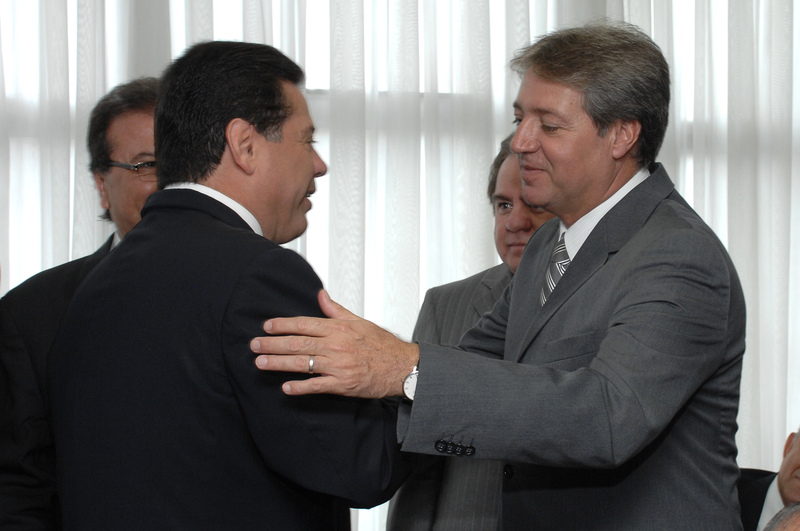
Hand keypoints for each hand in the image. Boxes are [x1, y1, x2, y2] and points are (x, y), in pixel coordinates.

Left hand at [251, 290, 418, 398]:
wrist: (402, 366)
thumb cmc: (382, 344)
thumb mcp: (359, 321)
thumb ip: (336, 310)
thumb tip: (320, 295)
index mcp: (339, 328)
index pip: (304, 323)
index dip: (283, 325)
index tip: (266, 326)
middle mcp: (336, 345)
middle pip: (298, 343)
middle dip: (272, 344)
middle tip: (254, 345)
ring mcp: (339, 366)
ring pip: (302, 364)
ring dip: (279, 364)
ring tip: (260, 363)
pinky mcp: (343, 384)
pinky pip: (317, 386)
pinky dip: (300, 387)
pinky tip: (285, 387)